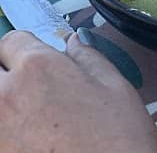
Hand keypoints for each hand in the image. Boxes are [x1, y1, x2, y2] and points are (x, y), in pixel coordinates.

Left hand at [0, 31, 156, 152]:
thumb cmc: (118, 142)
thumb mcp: (115, 87)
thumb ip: (88, 57)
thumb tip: (75, 43)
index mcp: (38, 67)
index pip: (11, 41)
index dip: (24, 49)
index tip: (32, 61)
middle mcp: (8, 95)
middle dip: (7, 75)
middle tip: (30, 91)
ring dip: (6, 105)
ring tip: (31, 119)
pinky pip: (0, 135)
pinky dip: (9, 135)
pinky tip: (31, 141)